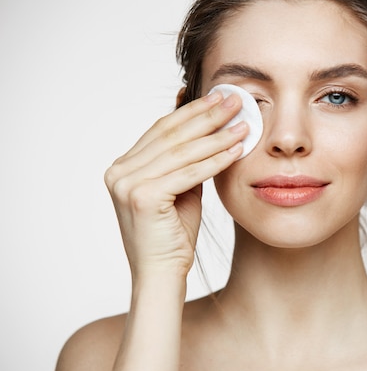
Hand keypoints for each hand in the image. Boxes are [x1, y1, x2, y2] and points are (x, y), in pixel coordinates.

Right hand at [104, 92, 247, 277]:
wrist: (161, 273)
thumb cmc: (173, 235)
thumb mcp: (179, 189)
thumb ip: (186, 162)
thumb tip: (208, 129)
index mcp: (122, 167)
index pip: (162, 130)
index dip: (192, 111)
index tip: (218, 97)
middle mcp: (119, 172)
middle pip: (172, 135)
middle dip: (207, 115)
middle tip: (235, 100)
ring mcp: (127, 184)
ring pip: (183, 152)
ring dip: (217, 135)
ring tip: (244, 123)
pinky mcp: (143, 197)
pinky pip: (190, 173)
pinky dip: (216, 160)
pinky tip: (237, 148)